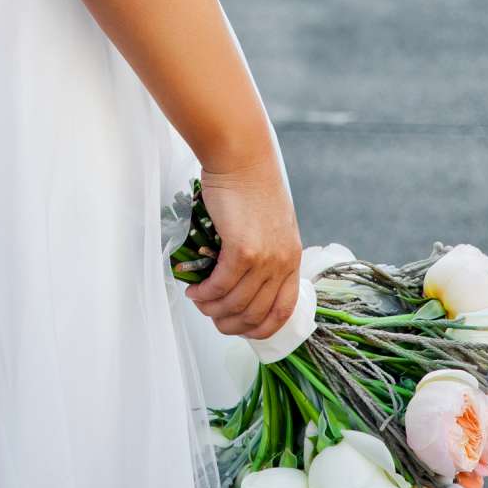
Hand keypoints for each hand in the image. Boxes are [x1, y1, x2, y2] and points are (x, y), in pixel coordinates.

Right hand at [185, 164, 301, 339]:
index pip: (283, 311)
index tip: (238, 328)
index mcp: (292, 258)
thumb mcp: (270, 225)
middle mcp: (283, 262)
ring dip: (213, 308)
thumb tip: (241, 282)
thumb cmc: (250, 185)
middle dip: (229, 323)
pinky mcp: (243, 249)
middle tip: (210, 316)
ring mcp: (265, 257)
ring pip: (236, 302)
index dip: (259, 328)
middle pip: (256, 314)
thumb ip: (264, 253)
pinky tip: (195, 289)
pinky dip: (206, 293)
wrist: (242, 158)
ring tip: (198, 300)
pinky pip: (222, 285)